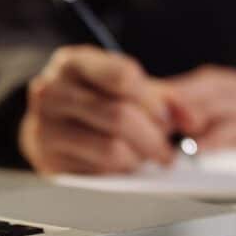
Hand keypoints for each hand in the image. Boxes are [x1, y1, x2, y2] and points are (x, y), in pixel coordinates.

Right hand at [19, 45, 179, 173]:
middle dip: (152, 136)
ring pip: (111, 149)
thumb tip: (190, 118)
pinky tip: (123, 164)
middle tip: (166, 149)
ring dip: (138, 157)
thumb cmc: (96, 97)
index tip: (165, 116)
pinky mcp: (48, 160)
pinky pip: (98, 172)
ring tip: (143, 155)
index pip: (123, 77)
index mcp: (73, 63)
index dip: (153, 102)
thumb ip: (162, 96)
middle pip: (119, 116)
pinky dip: (119, 172)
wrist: (52, 121)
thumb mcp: (126, 85)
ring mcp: (45, 127)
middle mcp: (51, 90)